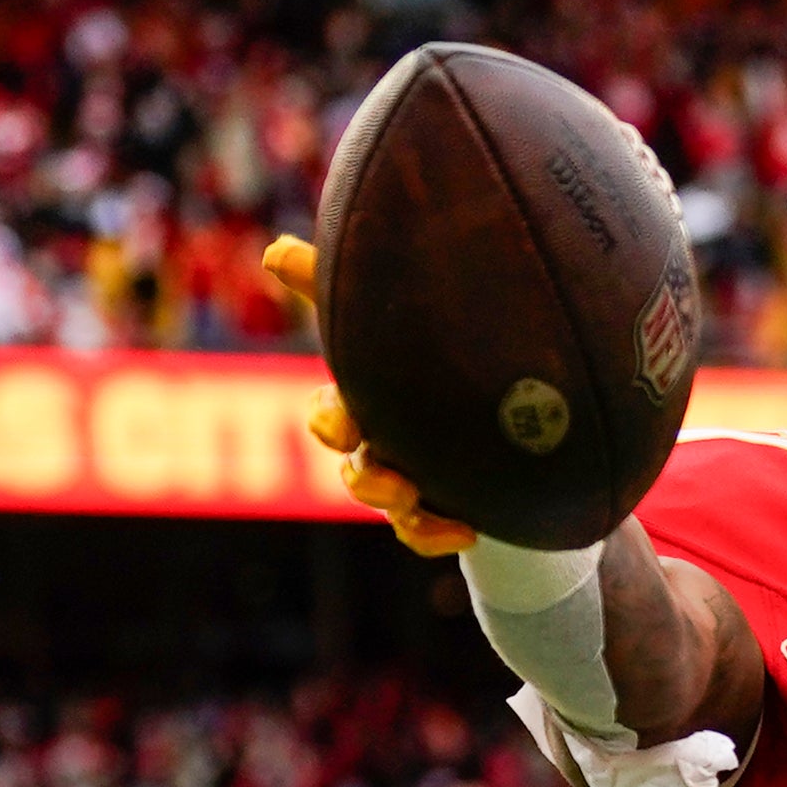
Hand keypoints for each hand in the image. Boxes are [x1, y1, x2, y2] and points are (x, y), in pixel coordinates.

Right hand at [265, 235, 477, 556]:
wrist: (511, 415)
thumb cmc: (437, 355)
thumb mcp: (399, 318)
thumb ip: (339, 286)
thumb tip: (274, 250)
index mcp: (368, 401)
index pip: (331, 413)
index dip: (330, 420)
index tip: (345, 423)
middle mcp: (383, 445)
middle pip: (354, 465)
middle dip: (361, 470)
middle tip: (379, 462)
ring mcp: (411, 481)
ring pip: (385, 501)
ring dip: (387, 499)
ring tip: (410, 492)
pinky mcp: (444, 509)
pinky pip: (422, 535)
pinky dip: (433, 536)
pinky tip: (466, 531)